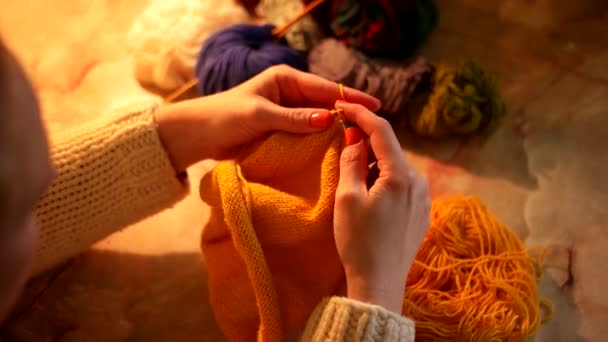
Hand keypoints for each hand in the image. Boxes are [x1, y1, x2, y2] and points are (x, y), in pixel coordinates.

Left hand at [154, 65, 380, 169]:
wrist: (199, 134)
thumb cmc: (224, 117)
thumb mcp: (260, 115)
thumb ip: (293, 118)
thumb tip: (328, 120)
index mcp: (285, 79)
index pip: (324, 88)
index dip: (350, 98)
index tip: (375, 107)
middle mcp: (290, 93)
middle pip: (325, 103)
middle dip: (347, 113)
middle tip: (374, 126)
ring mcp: (287, 112)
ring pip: (318, 120)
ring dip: (335, 130)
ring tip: (361, 140)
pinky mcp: (282, 130)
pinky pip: (306, 134)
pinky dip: (319, 141)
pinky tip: (336, 150)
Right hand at [333, 101, 429, 313]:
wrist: (379, 284)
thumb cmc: (358, 241)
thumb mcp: (347, 197)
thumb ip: (352, 160)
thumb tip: (355, 134)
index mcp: (401, 175)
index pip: (382, 131)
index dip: (361, 114)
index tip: (342, 106)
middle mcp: (419, 182)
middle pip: (391, 149)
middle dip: (367, 142)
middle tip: (342, 144)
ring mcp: (424, 199)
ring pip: (397, 168)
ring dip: (375, 163)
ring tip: (353, 176)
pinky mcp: (421, 213)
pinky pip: (402, 185)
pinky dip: (384, 180)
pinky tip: (370, 195)